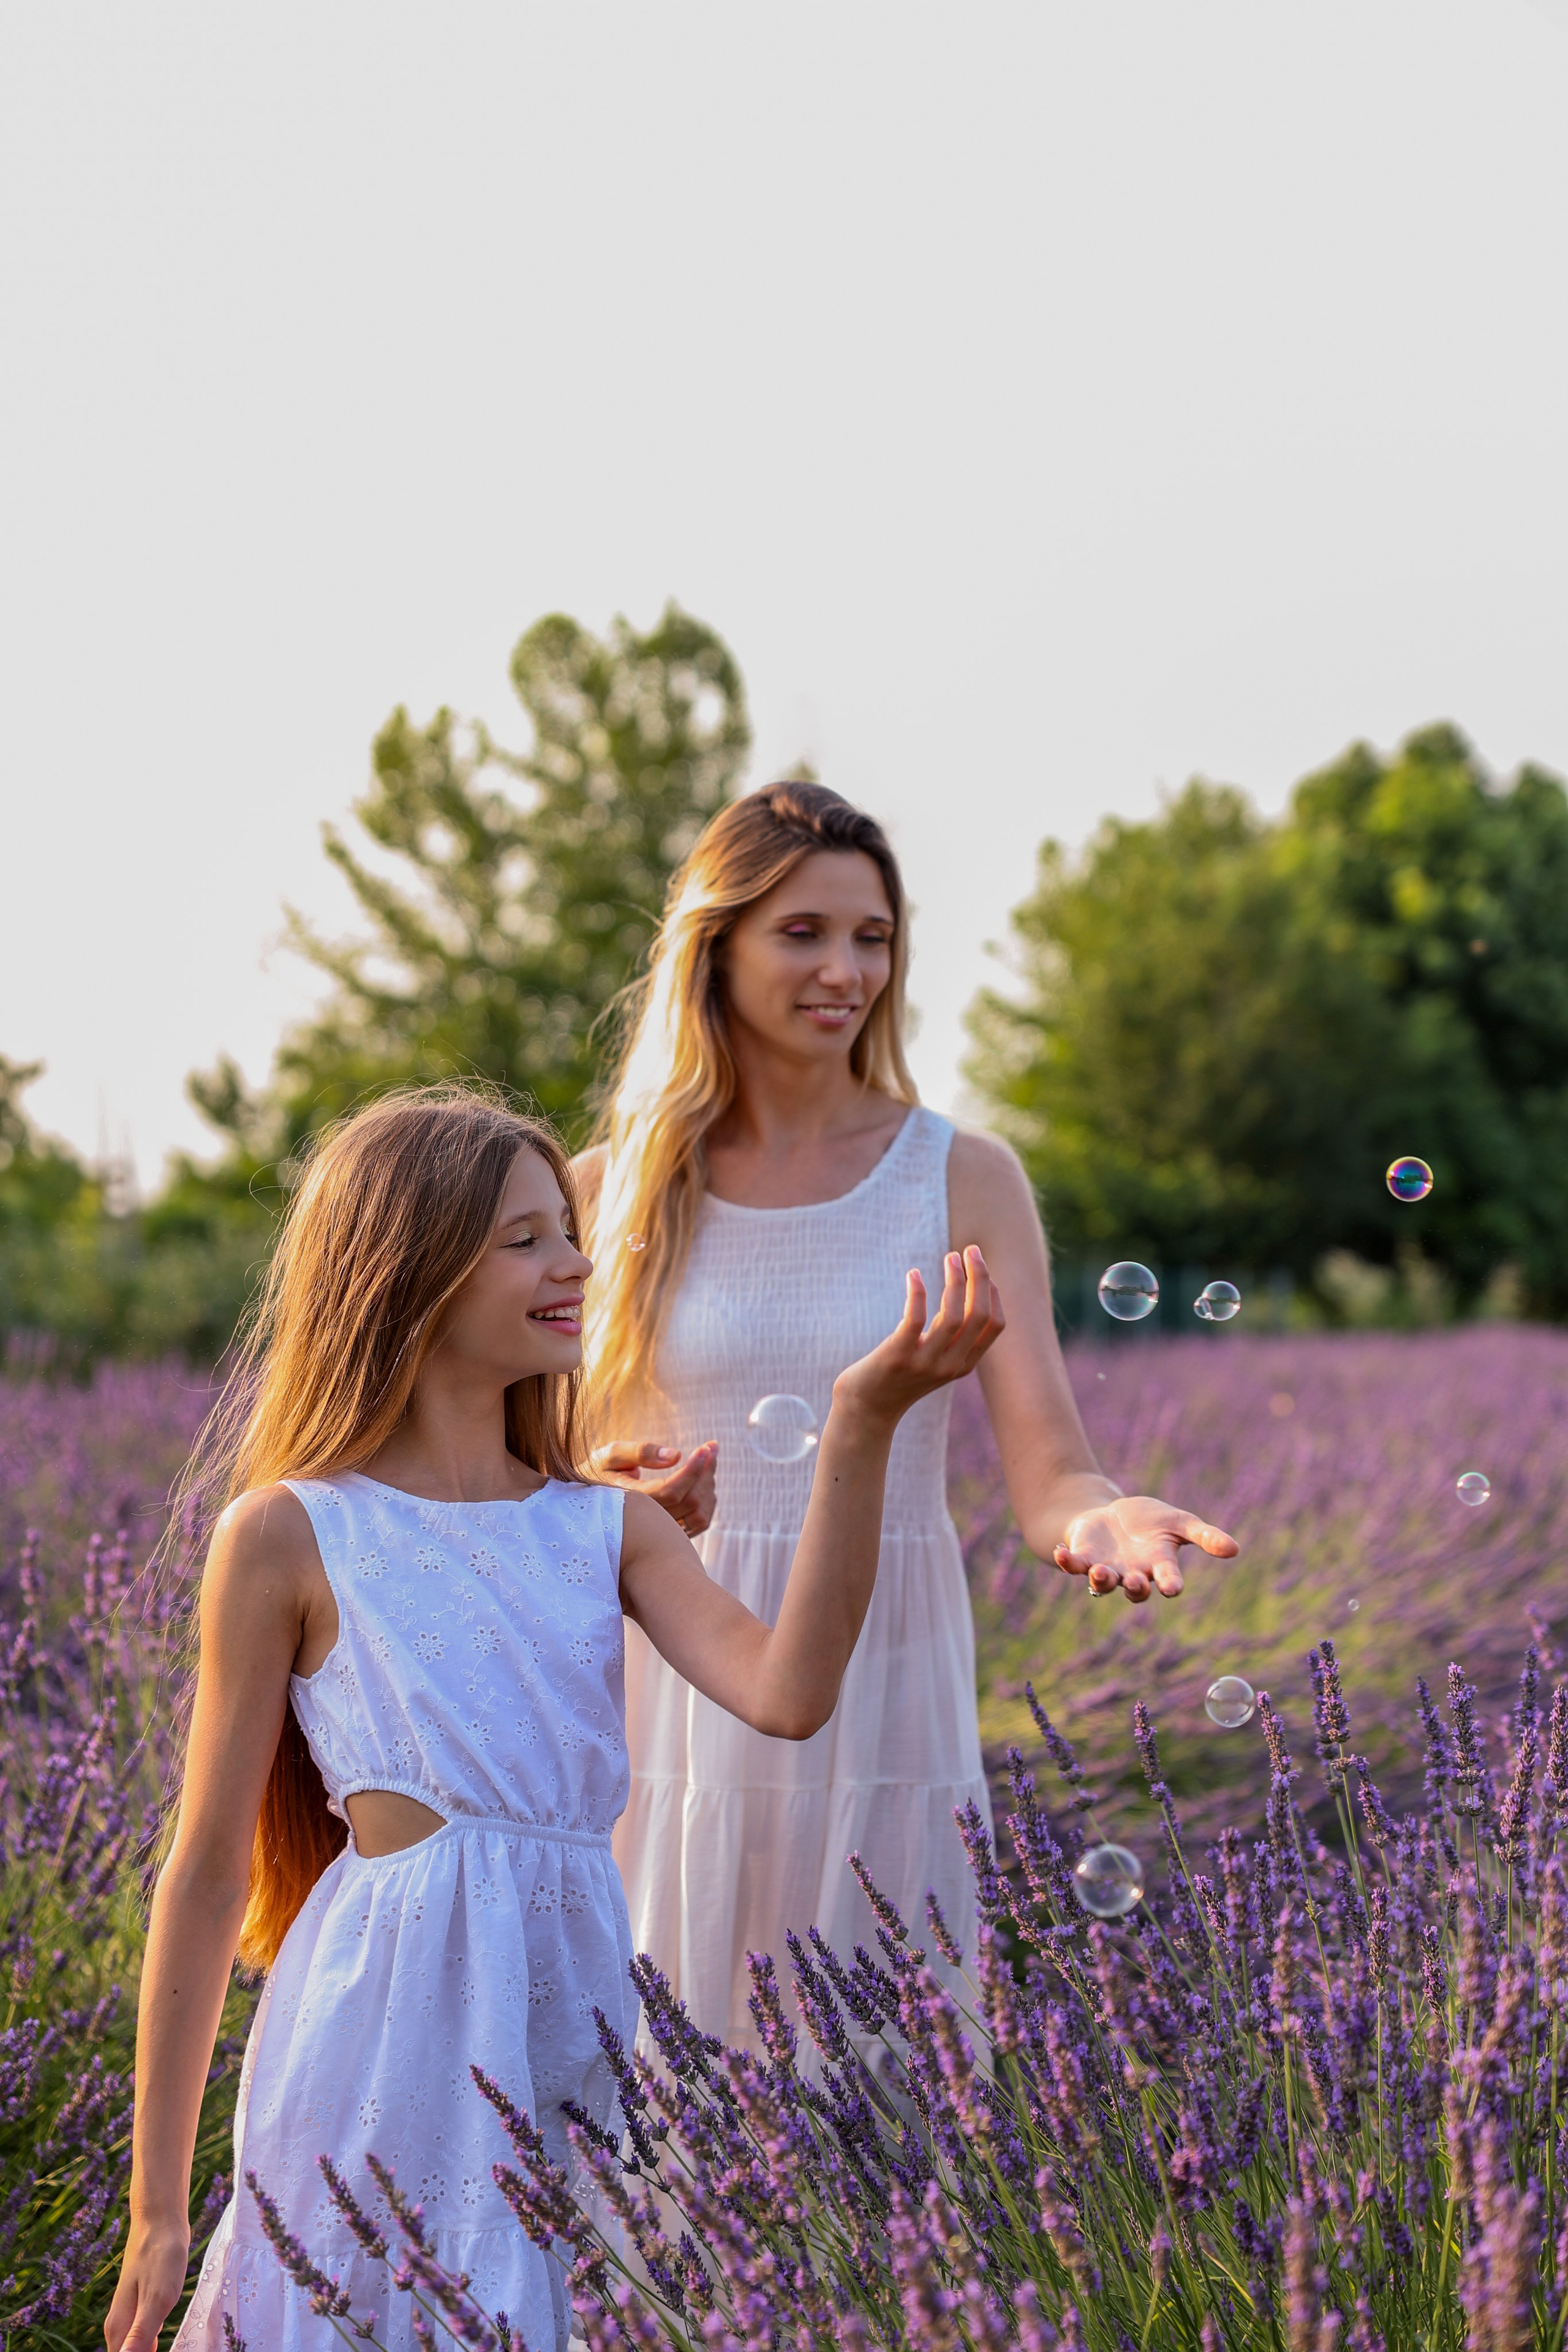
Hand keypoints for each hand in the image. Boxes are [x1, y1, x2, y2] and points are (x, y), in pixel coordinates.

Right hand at [104, 2220, 190, 2351]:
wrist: (160, 2219)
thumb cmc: (161, 2256)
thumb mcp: (157, 2298)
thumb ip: (141, 2334)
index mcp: (119, 2328)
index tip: (156, 2348)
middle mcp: (120, 2325)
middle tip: (167, 2346)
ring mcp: (131, 2314)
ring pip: (135, 2348)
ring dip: (147, 2351)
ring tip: (166, 2347)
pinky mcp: (143, 2305)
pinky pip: (144, 2335)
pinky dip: (152, 2344)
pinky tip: (162, 2343)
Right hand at [589, 1439, 717, 1536]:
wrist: (590, 1502)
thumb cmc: (599, 1472)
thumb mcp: (611, 1455)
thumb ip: (640, 1452)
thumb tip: (675, 1455)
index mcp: (631, 1502)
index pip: (670, 1490)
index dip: (693, 1469)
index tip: (706, 1446)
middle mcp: (647, 1523)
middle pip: (690, 1501)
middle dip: (706, 1470)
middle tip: (712, 1446)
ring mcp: (660, 1534)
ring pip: (700, 1514)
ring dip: (710, 1485)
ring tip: (708, 1458)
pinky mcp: (671, 1536)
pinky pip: (700, 1523)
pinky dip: (708, 1500)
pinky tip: (704, 1479)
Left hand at [834, 1248, 1004, 1424]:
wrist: (866, 1408)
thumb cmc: (900, 1377)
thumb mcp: (935, 1359)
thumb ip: (952, 1335)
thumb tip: (964, 1291)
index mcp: (964, 1364)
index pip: (995, 1326)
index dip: (993, 1293)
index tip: (981, 1268)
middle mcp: (950, 1365)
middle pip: (979, 1316)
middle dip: (979, 1277)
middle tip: (969, 1249)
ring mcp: (924, 1363)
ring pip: (953, 1316)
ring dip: (955, 1281)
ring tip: (949, 1257)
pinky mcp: (897, 1357)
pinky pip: (915, 1320)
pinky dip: (918, 1293)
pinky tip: (913, 1274)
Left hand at [1054, 1494, 1237, 1603]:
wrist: (1113, 1515)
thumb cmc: (1151, 1522)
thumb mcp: (1180, 1523)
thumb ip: (1205, 1536)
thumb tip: (1235, 1549)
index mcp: (1159, 1565)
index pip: (1168, 1580)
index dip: (1171, 1584)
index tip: (1174, 1587)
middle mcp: (1133, 1573)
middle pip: (1135, 1589)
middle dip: (1136, 1587)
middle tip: (1137, 1582)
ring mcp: (1107, 1568)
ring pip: (1103, 1583)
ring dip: (1102, 1579)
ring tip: (1101, 1573)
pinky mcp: (1083, 1558)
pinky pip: (1074, 1566)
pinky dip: (1066, 1562)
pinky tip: (1059, 1553)